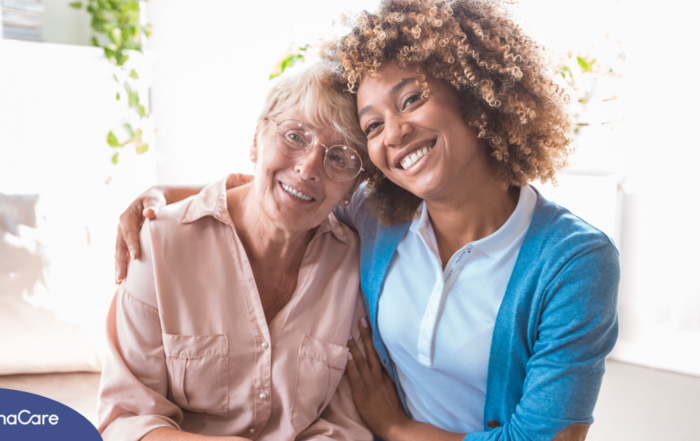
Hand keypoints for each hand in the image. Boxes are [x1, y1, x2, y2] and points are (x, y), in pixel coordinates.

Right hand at [115, 186, 165, 282]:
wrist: (152, 199)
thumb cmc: (155, 200)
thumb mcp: (155, 200)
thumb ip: (153, 206)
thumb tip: (150, 212)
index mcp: (127, 217)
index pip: (129, 233)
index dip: (132, 245)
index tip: (135, 257)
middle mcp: (121, 227)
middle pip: (120, 246)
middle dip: (120, 262)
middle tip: (122, 277)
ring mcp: (122, 235)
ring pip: (119, 252)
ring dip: (118, 266)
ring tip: (119, 281)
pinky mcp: (126, 240)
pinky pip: (122, 253)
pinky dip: (122, 264)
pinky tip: (122, 277)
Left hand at [347, 318, 410, 439]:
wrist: (395, 425)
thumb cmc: (393, 410)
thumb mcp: (394, 390)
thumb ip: (387, 378)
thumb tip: (383, 367)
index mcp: (386, 375)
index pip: (380, 353)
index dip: (375, 339)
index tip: (371, 325)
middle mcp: (378, 376)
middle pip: (372, 352)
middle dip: (366, 335)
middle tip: (361, 320)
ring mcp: (371, 384)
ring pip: (362, 361)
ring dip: (355, 346)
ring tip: (349, 333)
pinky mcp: (362, 393)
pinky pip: (356, 376)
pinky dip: (351, 365)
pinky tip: (347, 354)